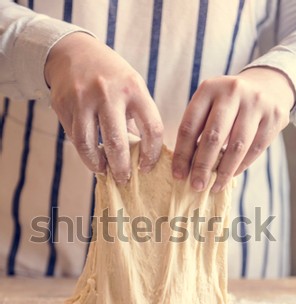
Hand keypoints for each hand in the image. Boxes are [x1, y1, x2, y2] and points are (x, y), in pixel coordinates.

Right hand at [44, 33, 162, 181]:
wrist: (73, 52)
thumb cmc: (111, 77)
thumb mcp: (131, 87)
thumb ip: (138, 118)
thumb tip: (144, 158)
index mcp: (134, 88)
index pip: (152, 129)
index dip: (151, 155)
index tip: (146, 168)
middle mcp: (108, 92)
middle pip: (117, 144)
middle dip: (121, 169)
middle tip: (123, 179)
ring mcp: (82, 98)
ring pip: (88, 145)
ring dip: (97, 165)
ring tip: (103, 169)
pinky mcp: (63, 104)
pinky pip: (74, 137)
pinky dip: (84, 150)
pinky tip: (91, 153)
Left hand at [172, 67, 294, 191]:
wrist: (267, 86)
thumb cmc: (227, 104)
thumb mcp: (209, 106)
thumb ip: (197, 130)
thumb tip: (185, 169)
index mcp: (208, 89)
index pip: (189, 126)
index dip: (182, 154)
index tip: (178, 175)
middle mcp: (232, 91)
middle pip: (213, 137)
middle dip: (203, 166)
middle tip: (196, 186)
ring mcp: (256, 102)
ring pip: (236, 146)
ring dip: (224, 171)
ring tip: (215, 187)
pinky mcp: (274, 115)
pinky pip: (255, 148)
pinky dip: (242, 166)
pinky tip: (231, 175)